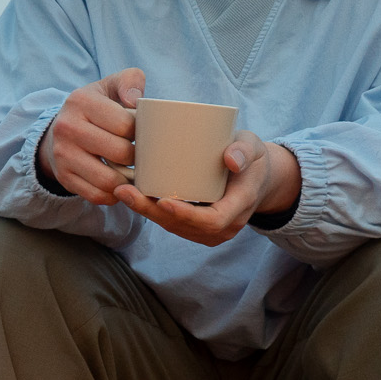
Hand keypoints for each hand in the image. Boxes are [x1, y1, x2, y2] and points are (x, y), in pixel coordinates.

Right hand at [37, 67, 144, 204]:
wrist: (59, 129)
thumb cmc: (96, 107)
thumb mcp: (110, 85)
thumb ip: (130, 81)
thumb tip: (135, 100)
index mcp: (81, 101)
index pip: (125, 124)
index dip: (140, 132)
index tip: (140, 133)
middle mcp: (67, 127)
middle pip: (119, 153)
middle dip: (137, 157)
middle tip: (141, 154)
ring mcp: (63, 155)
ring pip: (109, 180)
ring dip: (128, 180)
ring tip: (134, 171)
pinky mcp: (64, 177)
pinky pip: (97, 195)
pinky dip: (114, 194)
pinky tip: (120, 183)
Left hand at [115, 130, 301, 246]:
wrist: (257, 178)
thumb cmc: (253, 159)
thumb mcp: (254, 147)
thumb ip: (244, 149)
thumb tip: (231, 159)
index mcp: (240, 207)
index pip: (212, 220)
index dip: (186, 214)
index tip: (162, 200)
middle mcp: (225, 226)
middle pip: (184, 226)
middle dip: (152, 211)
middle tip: (125, 191)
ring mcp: (211, 232)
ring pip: (174, 227)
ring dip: (147, 212)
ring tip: (123, 192)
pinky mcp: (198, 229)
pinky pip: (173, 224)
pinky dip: (152, 212)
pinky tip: (132, 197)